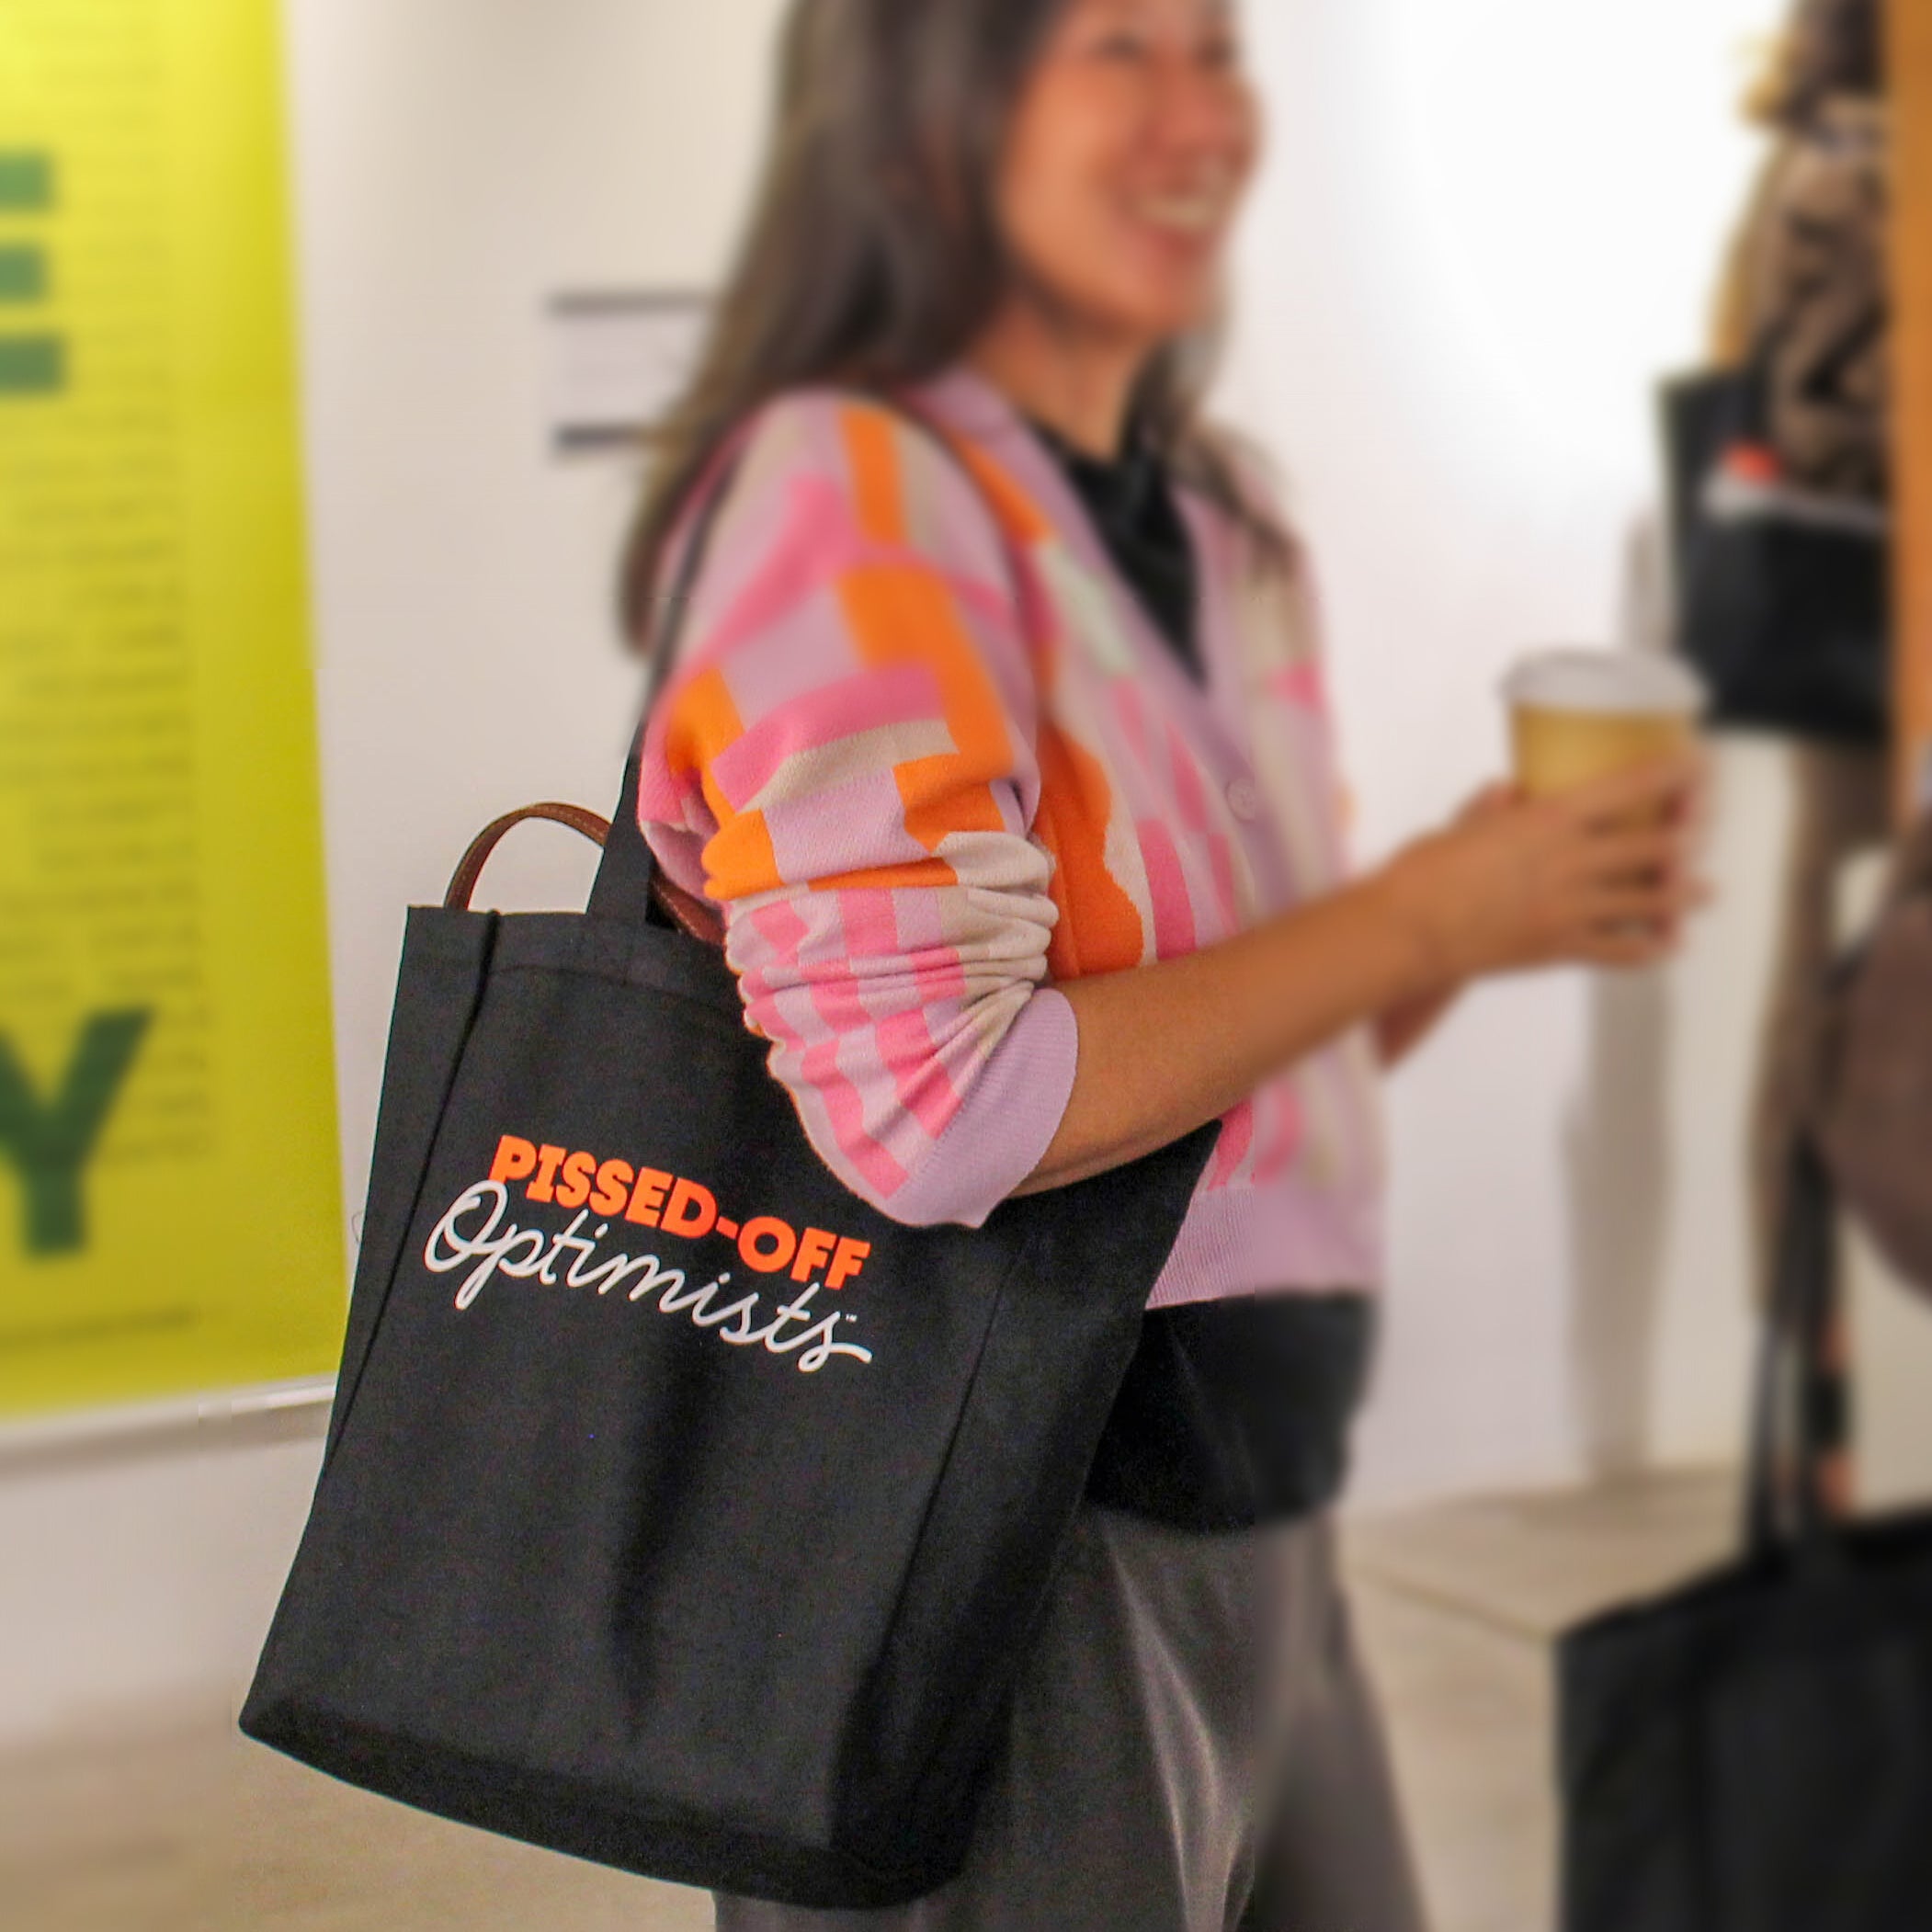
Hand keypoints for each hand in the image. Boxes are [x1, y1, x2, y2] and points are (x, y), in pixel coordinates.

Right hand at [1372, 753, 1711, 983]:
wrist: (1408, 933)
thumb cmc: (1424, 873)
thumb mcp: (1461, 825)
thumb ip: (1491, 807)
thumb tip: (1506, 792)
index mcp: (1549, 820)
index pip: (1629, 789)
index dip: (1673, 775)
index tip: (1698, 766)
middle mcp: (1572, 862)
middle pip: (1653, 847)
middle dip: (1687, 836)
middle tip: (1703, 829)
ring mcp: (1571, 909)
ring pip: (1649, 900)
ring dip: (1683, 895)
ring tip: (1705, 892)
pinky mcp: (1561, 948)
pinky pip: (1621, 951)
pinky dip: (1649, 950)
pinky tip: (1667, 947)